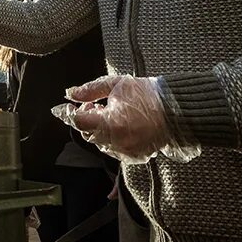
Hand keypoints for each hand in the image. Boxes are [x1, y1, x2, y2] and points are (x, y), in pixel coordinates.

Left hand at [55, 75, 199, 163]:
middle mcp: (116, 142)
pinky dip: (112, 138)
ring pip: (100, 143)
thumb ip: (90, 90)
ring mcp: (126, 152)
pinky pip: (115, 150)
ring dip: (99, 129)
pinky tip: (119, 125)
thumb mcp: (116, 85)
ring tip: (109, 112)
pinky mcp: (135, 157)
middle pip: (88, 133)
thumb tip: (70, 93)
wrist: (177, 110)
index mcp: (110, 124)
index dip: (68, 113)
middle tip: (93, 104)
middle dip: (86, 119)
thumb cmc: (147, 94)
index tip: (64, 107)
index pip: (78, 122)